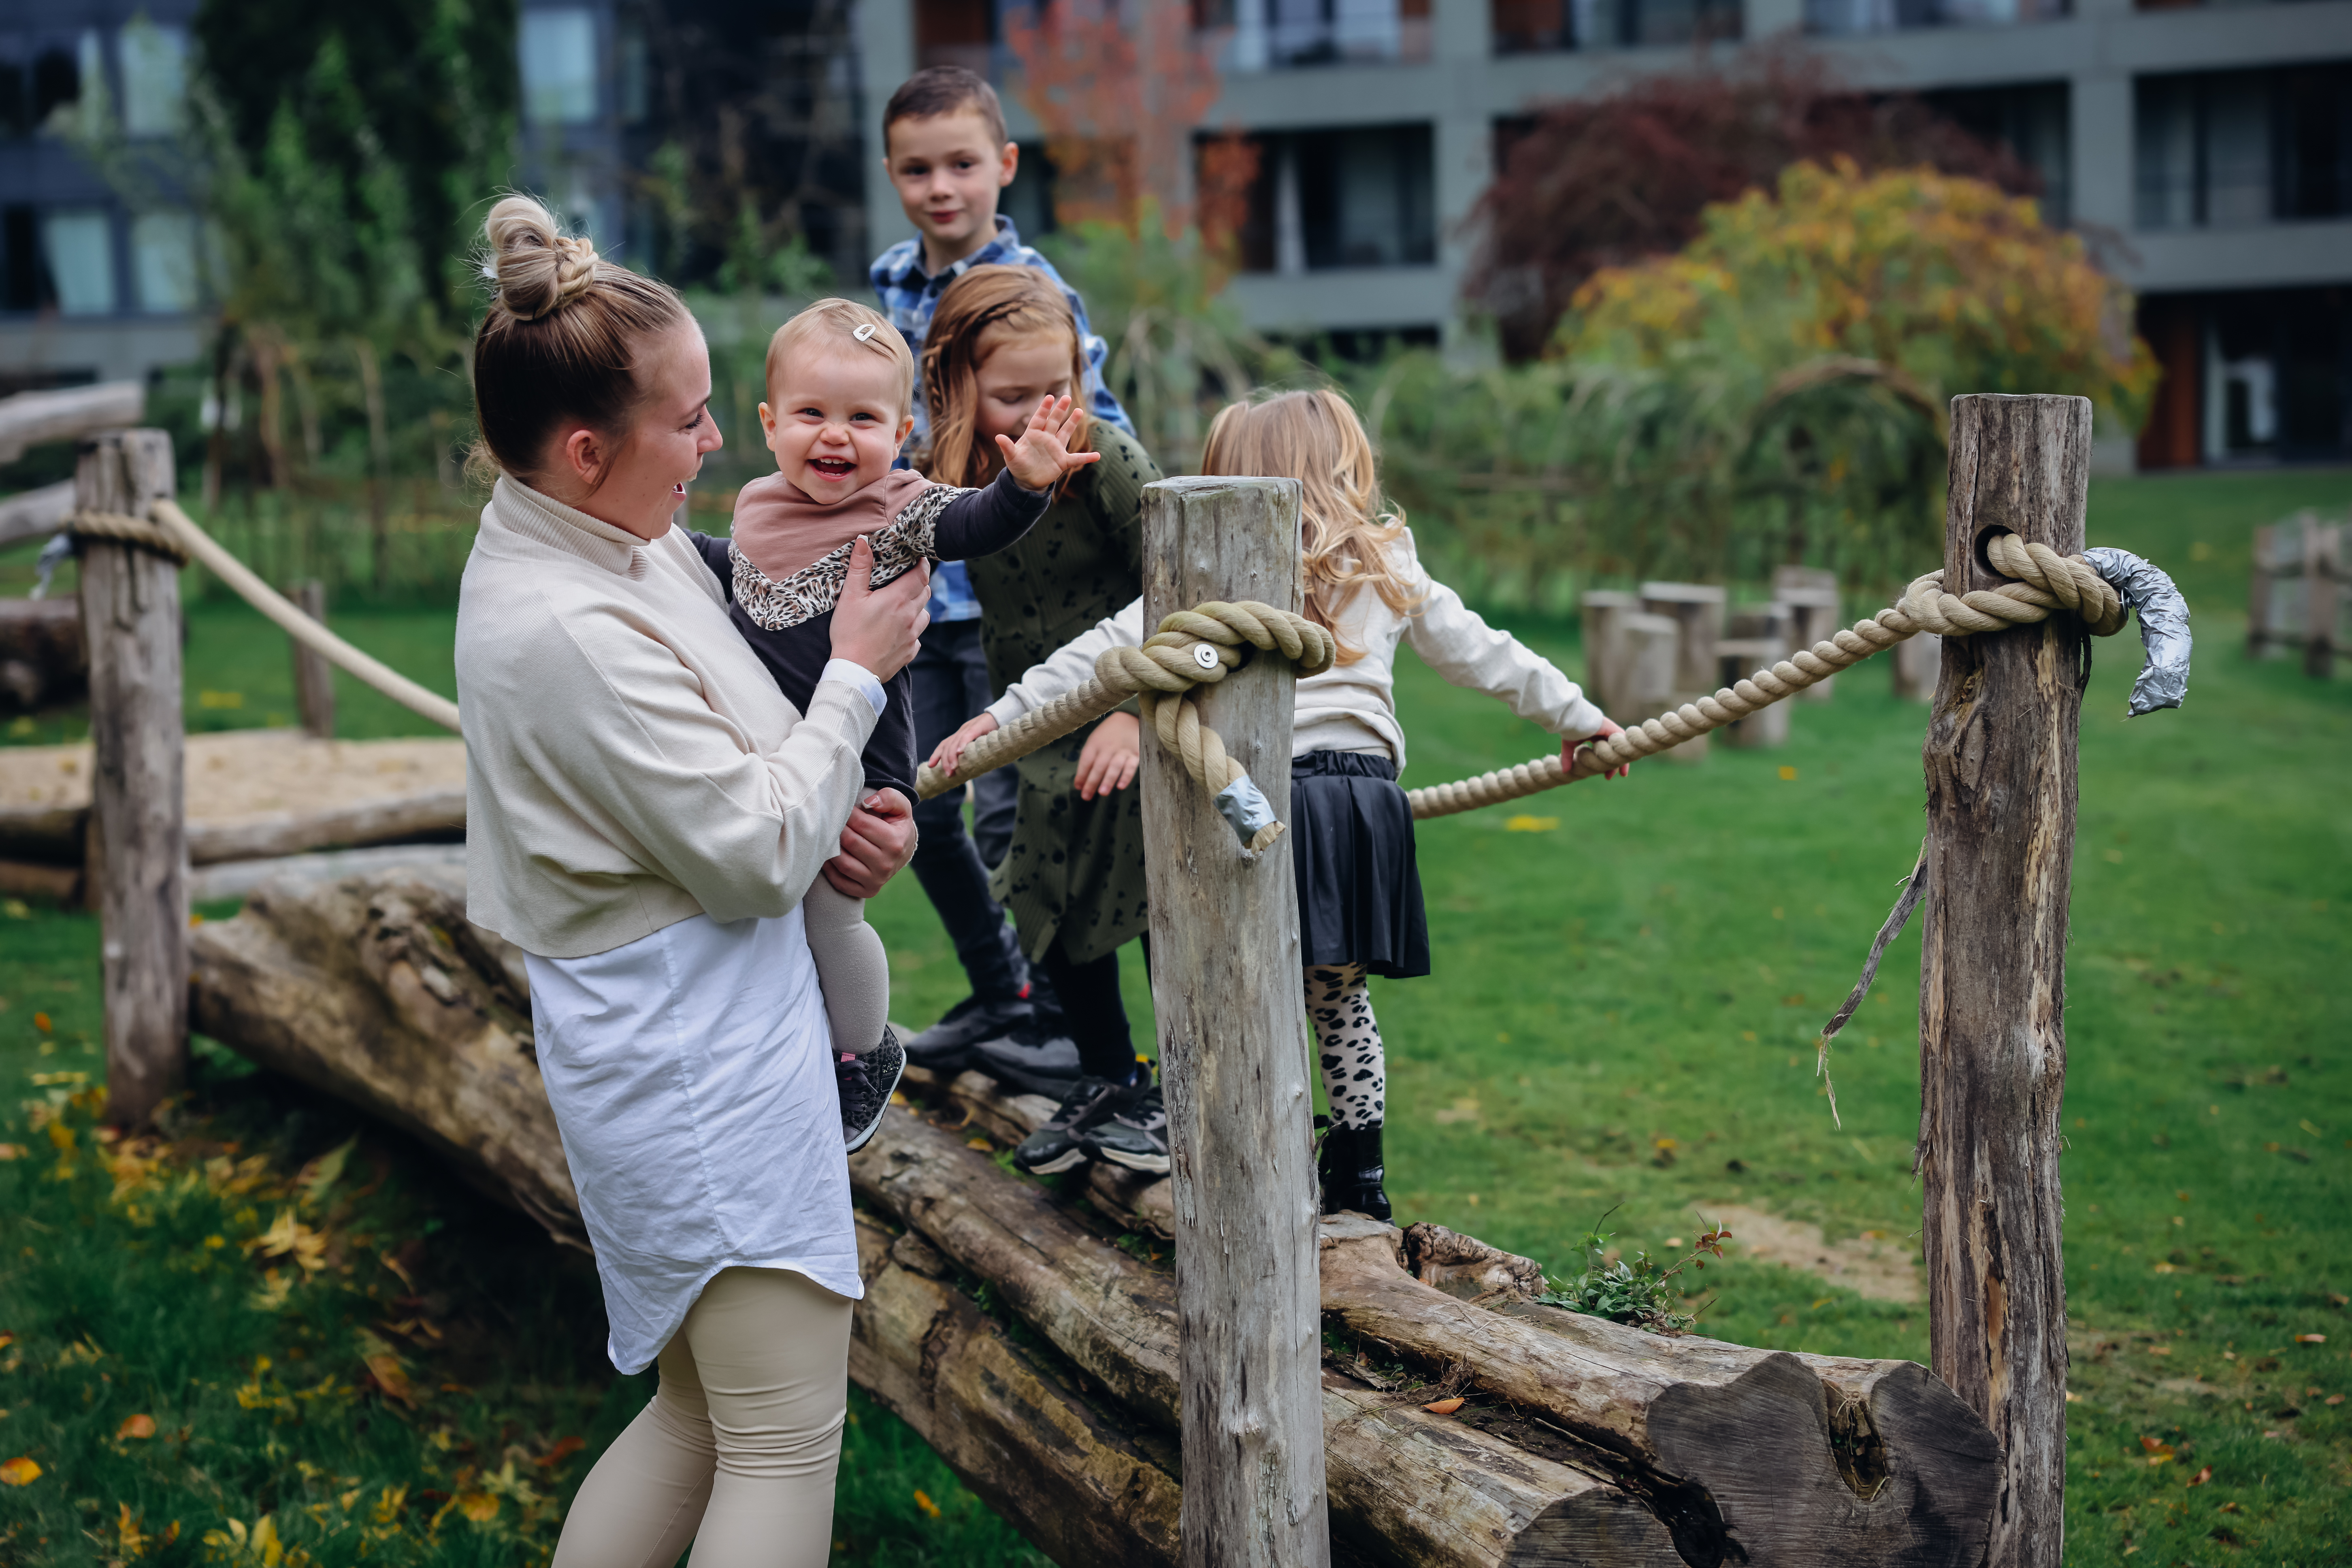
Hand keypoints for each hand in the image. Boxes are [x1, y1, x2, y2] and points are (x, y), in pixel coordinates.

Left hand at [824, 787, 915, 898]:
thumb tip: (869, 802)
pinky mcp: (867, 891)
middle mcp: (886, 864)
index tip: (843, 808)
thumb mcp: (900, 807)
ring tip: (829, 837)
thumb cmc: (896, 825)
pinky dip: (830, 870)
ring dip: (831, 848)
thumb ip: (889, 798)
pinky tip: (827, 857)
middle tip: (833, 821)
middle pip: (850, 842)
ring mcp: (876, 880)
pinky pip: (841, 882)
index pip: (860, 823)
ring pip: (843, 863)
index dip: (847, 813)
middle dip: (838, 828)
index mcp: (895, 842)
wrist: (903, 851)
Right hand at [830, 535, 928, 679]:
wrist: (853, 671)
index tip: (918, 559)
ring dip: (918, 606)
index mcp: (898, 599)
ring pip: (925, 614)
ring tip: (903, 605)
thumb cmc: (849, 633)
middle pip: (926, 592)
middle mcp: (911, 617)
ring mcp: (912, 636)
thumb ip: (859, 568)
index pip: (921, 575)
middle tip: (908, 578)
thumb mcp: (850, 597)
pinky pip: (918, 636)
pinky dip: (912, 629)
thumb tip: (863, 541)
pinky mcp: (909, 652)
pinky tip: (898, 630)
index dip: (922, 564)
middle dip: (920, 583)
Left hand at [927, 712, 998, 776]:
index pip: (945, 744)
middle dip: (945, 761)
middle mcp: (962, 730)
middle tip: (948, 774)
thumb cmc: (994, 732)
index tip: (930, 766)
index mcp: (961, 734)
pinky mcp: (978, 726)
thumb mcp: (981, 743)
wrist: (1004, 715)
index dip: (937, 754)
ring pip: (955, 742)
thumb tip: (971, 768)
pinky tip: (960, 752)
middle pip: (948, 745)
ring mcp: (969, 727)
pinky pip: (967, 735)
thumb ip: (974, 752)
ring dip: (952, 757)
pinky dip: (962, 744)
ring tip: (953, 769)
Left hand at [995, 394, 1101, 491]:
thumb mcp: (1011, 457)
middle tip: (1067, 397)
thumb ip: (1007, 447)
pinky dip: (1086, 457)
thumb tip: (998, 437)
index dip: (1044, 408)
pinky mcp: (1062, 461)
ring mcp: (1055, 449)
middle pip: (1054, 421)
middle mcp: (1046, 438)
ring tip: (1079, 411)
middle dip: (1060, 410)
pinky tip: (1097, 455)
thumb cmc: (1018, 466)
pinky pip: (1077, 459)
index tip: (1050, 397)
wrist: (1026, 481)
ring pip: (1065, 433)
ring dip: (1072, 423)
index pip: (1039, 419)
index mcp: (1033, 435)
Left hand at [1073, 710, 1139, 799]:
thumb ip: (1088, 760)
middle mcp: (1108, 747)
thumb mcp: (1095, 741)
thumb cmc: (1108, 735)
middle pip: (1099, 765)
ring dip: (1108, 780)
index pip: (1086, 760)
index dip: (1081, 774)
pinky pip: (1131, 766)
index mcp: (1096, 743)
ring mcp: (1122, 750)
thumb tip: (1079, 782)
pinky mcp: (1136, 753)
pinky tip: (1120, 786)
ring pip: (1114, 766)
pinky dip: (1126, 776)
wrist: (1129, 718)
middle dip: (1092, 781)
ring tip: (1102, 793)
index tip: (1078, 787)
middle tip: (1086, 796)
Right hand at [1565, 718, 1630, 781]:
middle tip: (1609, 777)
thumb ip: (1567, 758)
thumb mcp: (1569, 746)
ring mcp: (1610, 732)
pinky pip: (1623, 744)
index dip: (1603, 764)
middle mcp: (1604, 734)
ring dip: (1622, 762)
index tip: (1605, 775)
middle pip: (1612, 753)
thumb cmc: (1571, 729)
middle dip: (1612, 766)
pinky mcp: (1614, 730)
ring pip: (1619, 750)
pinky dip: (1624, 754)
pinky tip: (1624, 765)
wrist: (1575, 718)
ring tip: (1622, 774)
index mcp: (1594, 736)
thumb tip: (1564, 772)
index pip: (1602, 752)